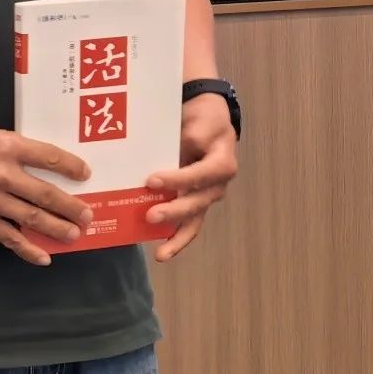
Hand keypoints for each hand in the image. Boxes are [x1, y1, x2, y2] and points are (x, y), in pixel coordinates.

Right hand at [0, 119, 93, 265]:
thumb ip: (10, 148)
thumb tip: (36, 163)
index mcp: (5, 145)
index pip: (47, 155)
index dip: (70, 166)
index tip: (85, 173)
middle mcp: (2, 173)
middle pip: (45, 193)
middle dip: (70, 206)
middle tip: (88, 216)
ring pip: (31, 218)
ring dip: (56, 228)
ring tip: (74, 235)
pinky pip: (8, 236)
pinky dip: (27, 248)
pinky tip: (43, 256)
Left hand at [144, 94, 237, 262]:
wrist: (210, 118)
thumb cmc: (204, 120)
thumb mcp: (197, 124)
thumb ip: (185, 142)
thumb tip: (164, 162)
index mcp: (222, 165)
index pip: (200, 175)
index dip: (177, 180)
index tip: (152, 180)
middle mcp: (217, 185)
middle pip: (197, 203)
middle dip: (174, 212)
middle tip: (150, 216)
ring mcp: (206, 196)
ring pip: (194, 221)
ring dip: (176, 236)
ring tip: (161, 254)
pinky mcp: (194, 200)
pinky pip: (188, 222)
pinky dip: (175, 236)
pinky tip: (160, 250)